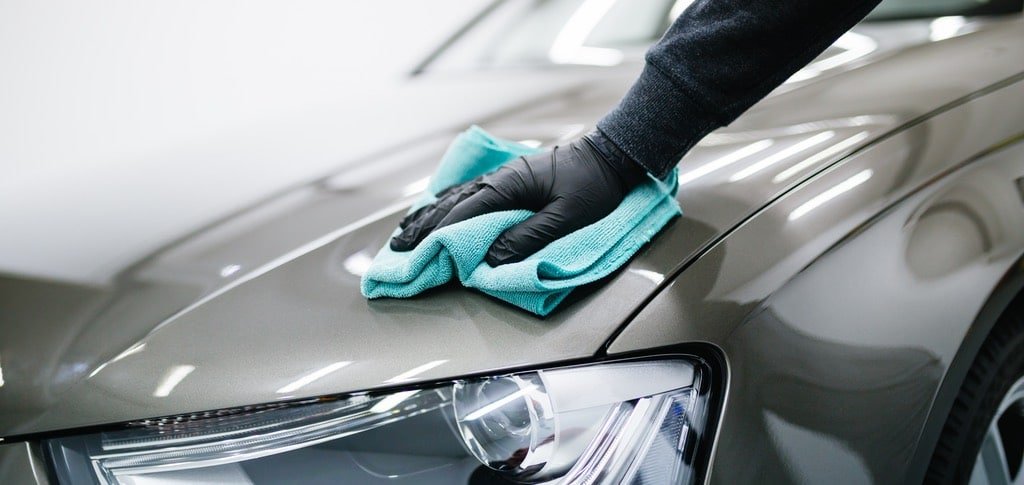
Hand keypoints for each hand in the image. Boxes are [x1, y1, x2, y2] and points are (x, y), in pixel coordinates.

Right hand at [389, 131, 647, 265]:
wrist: (612, 155)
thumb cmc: (595, 186)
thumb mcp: (567, 218)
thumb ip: (528, 238)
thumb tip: (490, 260)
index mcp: (508, 186)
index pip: (464, 215)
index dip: (438, 236)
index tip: (414, 255)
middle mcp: (498, 179)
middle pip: (451, 206)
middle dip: (423, 228)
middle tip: (397, 250)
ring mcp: (502, 178)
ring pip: (456, 199)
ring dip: (429, 218)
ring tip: (406, 234)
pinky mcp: (510, 181)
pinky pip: (469, 195)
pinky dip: (447, 206)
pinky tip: (436, 212)